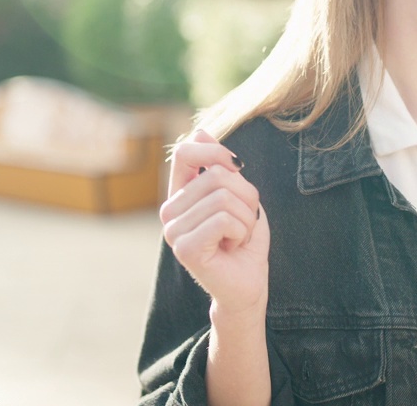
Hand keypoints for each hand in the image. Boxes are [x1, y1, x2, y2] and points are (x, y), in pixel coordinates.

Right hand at [159, 130, 268, 314]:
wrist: (247, 284)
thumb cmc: (243, 239)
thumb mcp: (238, 194)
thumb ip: (219, 165)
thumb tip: (199, 132)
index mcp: (180, 194)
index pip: (186, 152)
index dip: (217, 154)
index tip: (237, 171)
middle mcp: (169, 210)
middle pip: (216, 175)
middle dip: (245, 196)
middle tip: (243, 221)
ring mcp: (172, 230)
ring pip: (223, 197)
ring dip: (246, 217)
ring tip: (237, 236)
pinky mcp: (184, 249)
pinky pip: (224, 219)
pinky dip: (241, 231)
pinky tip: (233, 247)